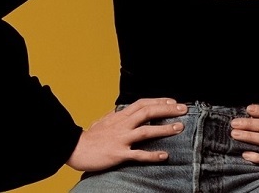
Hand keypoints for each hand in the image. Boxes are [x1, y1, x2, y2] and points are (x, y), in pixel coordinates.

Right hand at [66, 98, 186, 171]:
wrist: (74, 149)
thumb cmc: (89, 137)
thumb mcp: (103, 121)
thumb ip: (114, 116)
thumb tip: (120, 111)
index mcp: (119, 116)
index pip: (142, 103)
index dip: (159, 101)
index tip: (173, 102)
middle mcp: (122, 124)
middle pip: (148, 112)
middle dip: (168, 110)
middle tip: (184, 110)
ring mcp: (121, 138)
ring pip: (146, 130)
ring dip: (165, 129)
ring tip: (180, 128)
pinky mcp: (118, 153)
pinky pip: (138, 154)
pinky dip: (152, 155)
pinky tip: (164, 155)